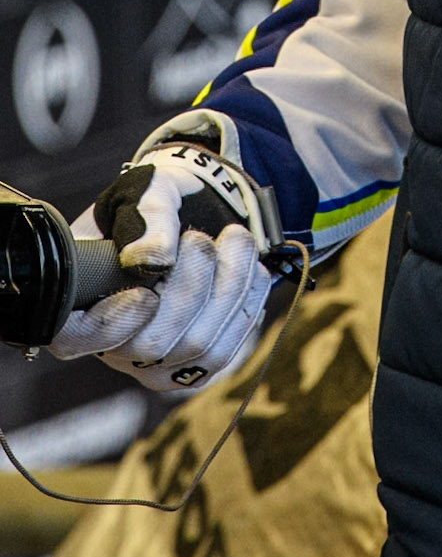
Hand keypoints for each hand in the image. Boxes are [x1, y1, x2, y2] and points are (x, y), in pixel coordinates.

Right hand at [49, 146, 270, 392]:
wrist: (199, 207)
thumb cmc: (161, 200)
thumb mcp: (148, 188)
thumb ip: (148, 216)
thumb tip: (149, 259)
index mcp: (80, 298)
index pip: (75, 337)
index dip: (111, 323)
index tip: (147, 290)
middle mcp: (110, 343)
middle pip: (152, 345)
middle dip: (190, 285)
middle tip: (199, 237)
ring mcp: (151, 363)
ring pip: (197, 348)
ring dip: (229, 287)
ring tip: (235, 238)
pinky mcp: (191, 367)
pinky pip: (224, 353)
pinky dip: (246, 305)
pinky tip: (251, 270)